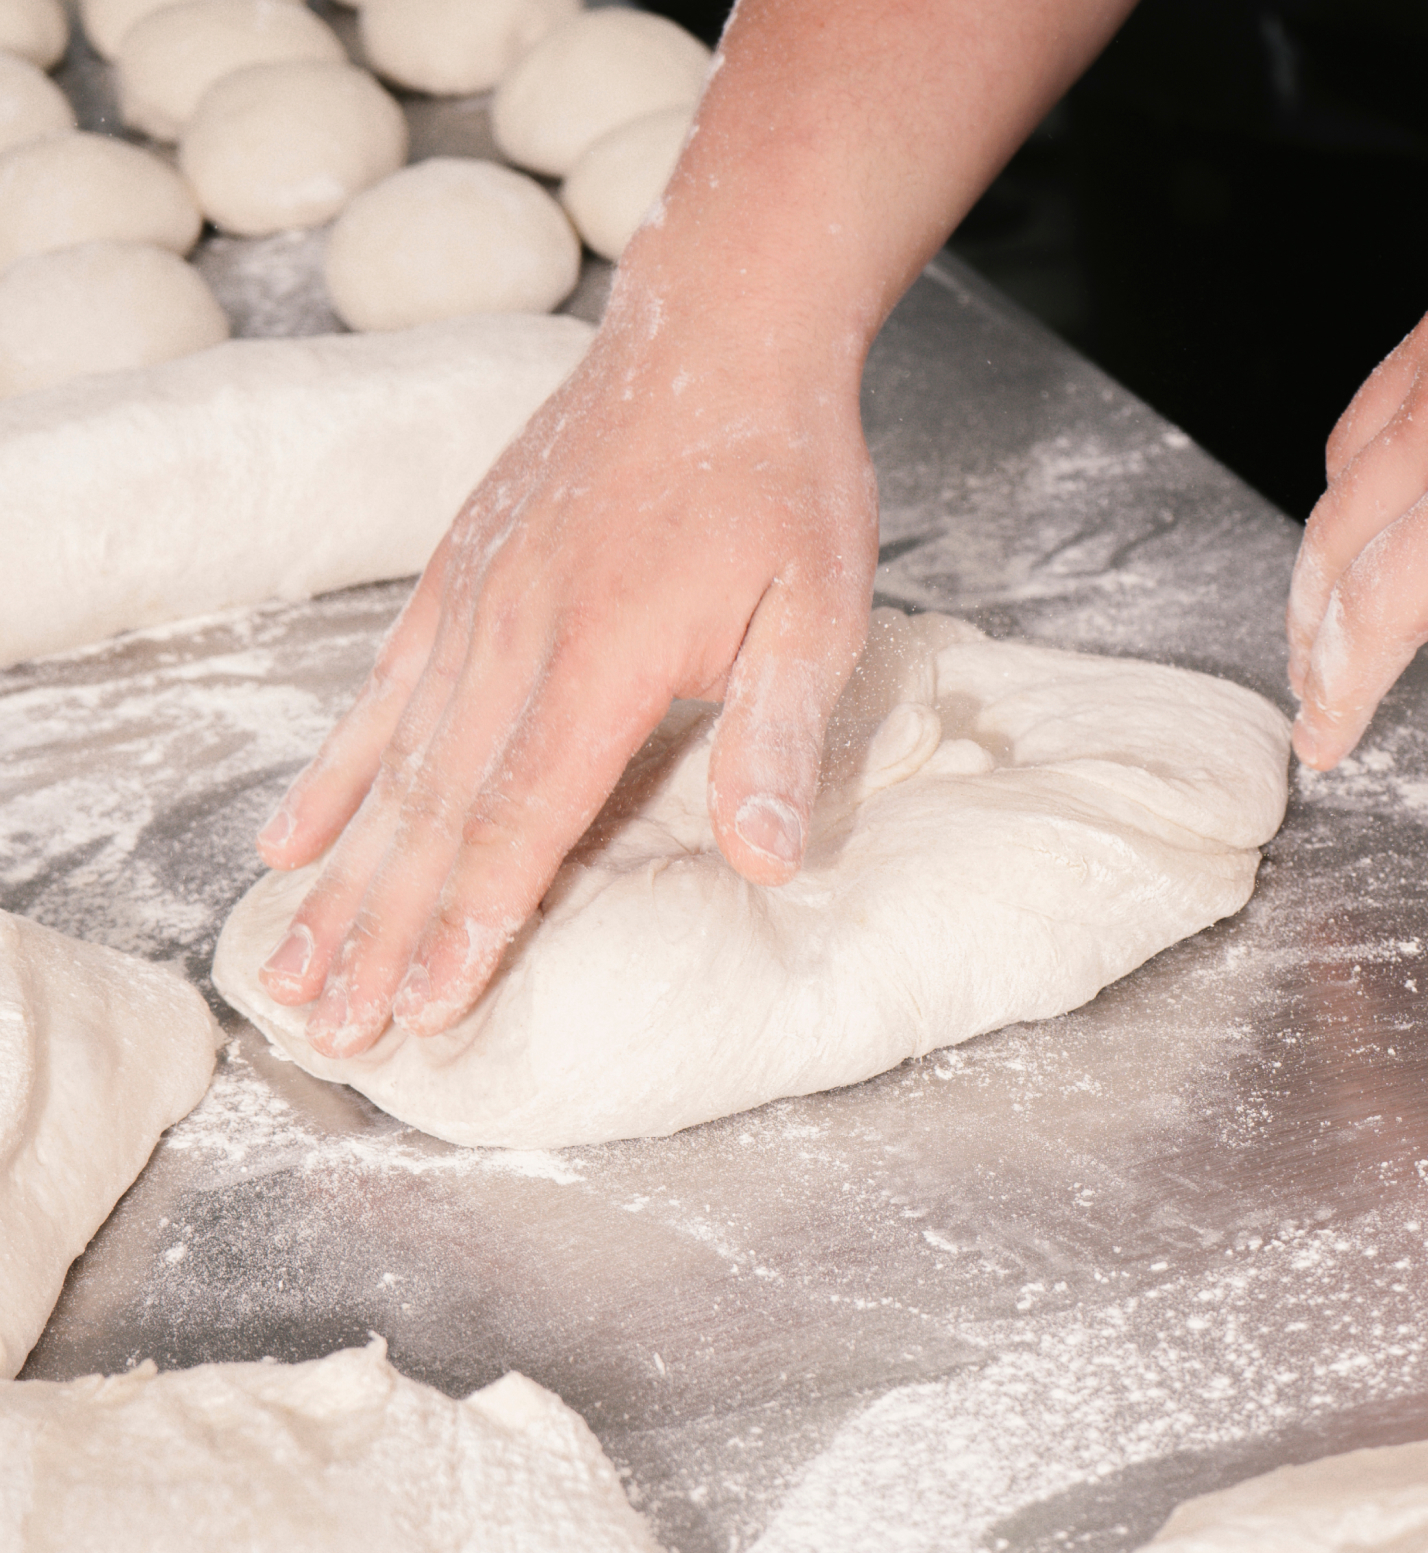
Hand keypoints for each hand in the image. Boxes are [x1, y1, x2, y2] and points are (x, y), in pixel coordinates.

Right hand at [249, 0, 1136, 1060]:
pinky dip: (334, 775)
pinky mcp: (456, 578)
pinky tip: (292, 840)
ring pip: (392, 771)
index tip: (424, 1011)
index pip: (523, 824)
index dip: (472, 926)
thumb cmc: (781, 478)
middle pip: (436, 817)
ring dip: (342, 882)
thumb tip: (762, 865)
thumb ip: (775, 738)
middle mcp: (514, 642)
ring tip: (293, 969)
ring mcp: (472, 607)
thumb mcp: (819, 610)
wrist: (718, 328)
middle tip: (335, 1032)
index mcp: (604, 664)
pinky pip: (382, 696)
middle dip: (383, 935)